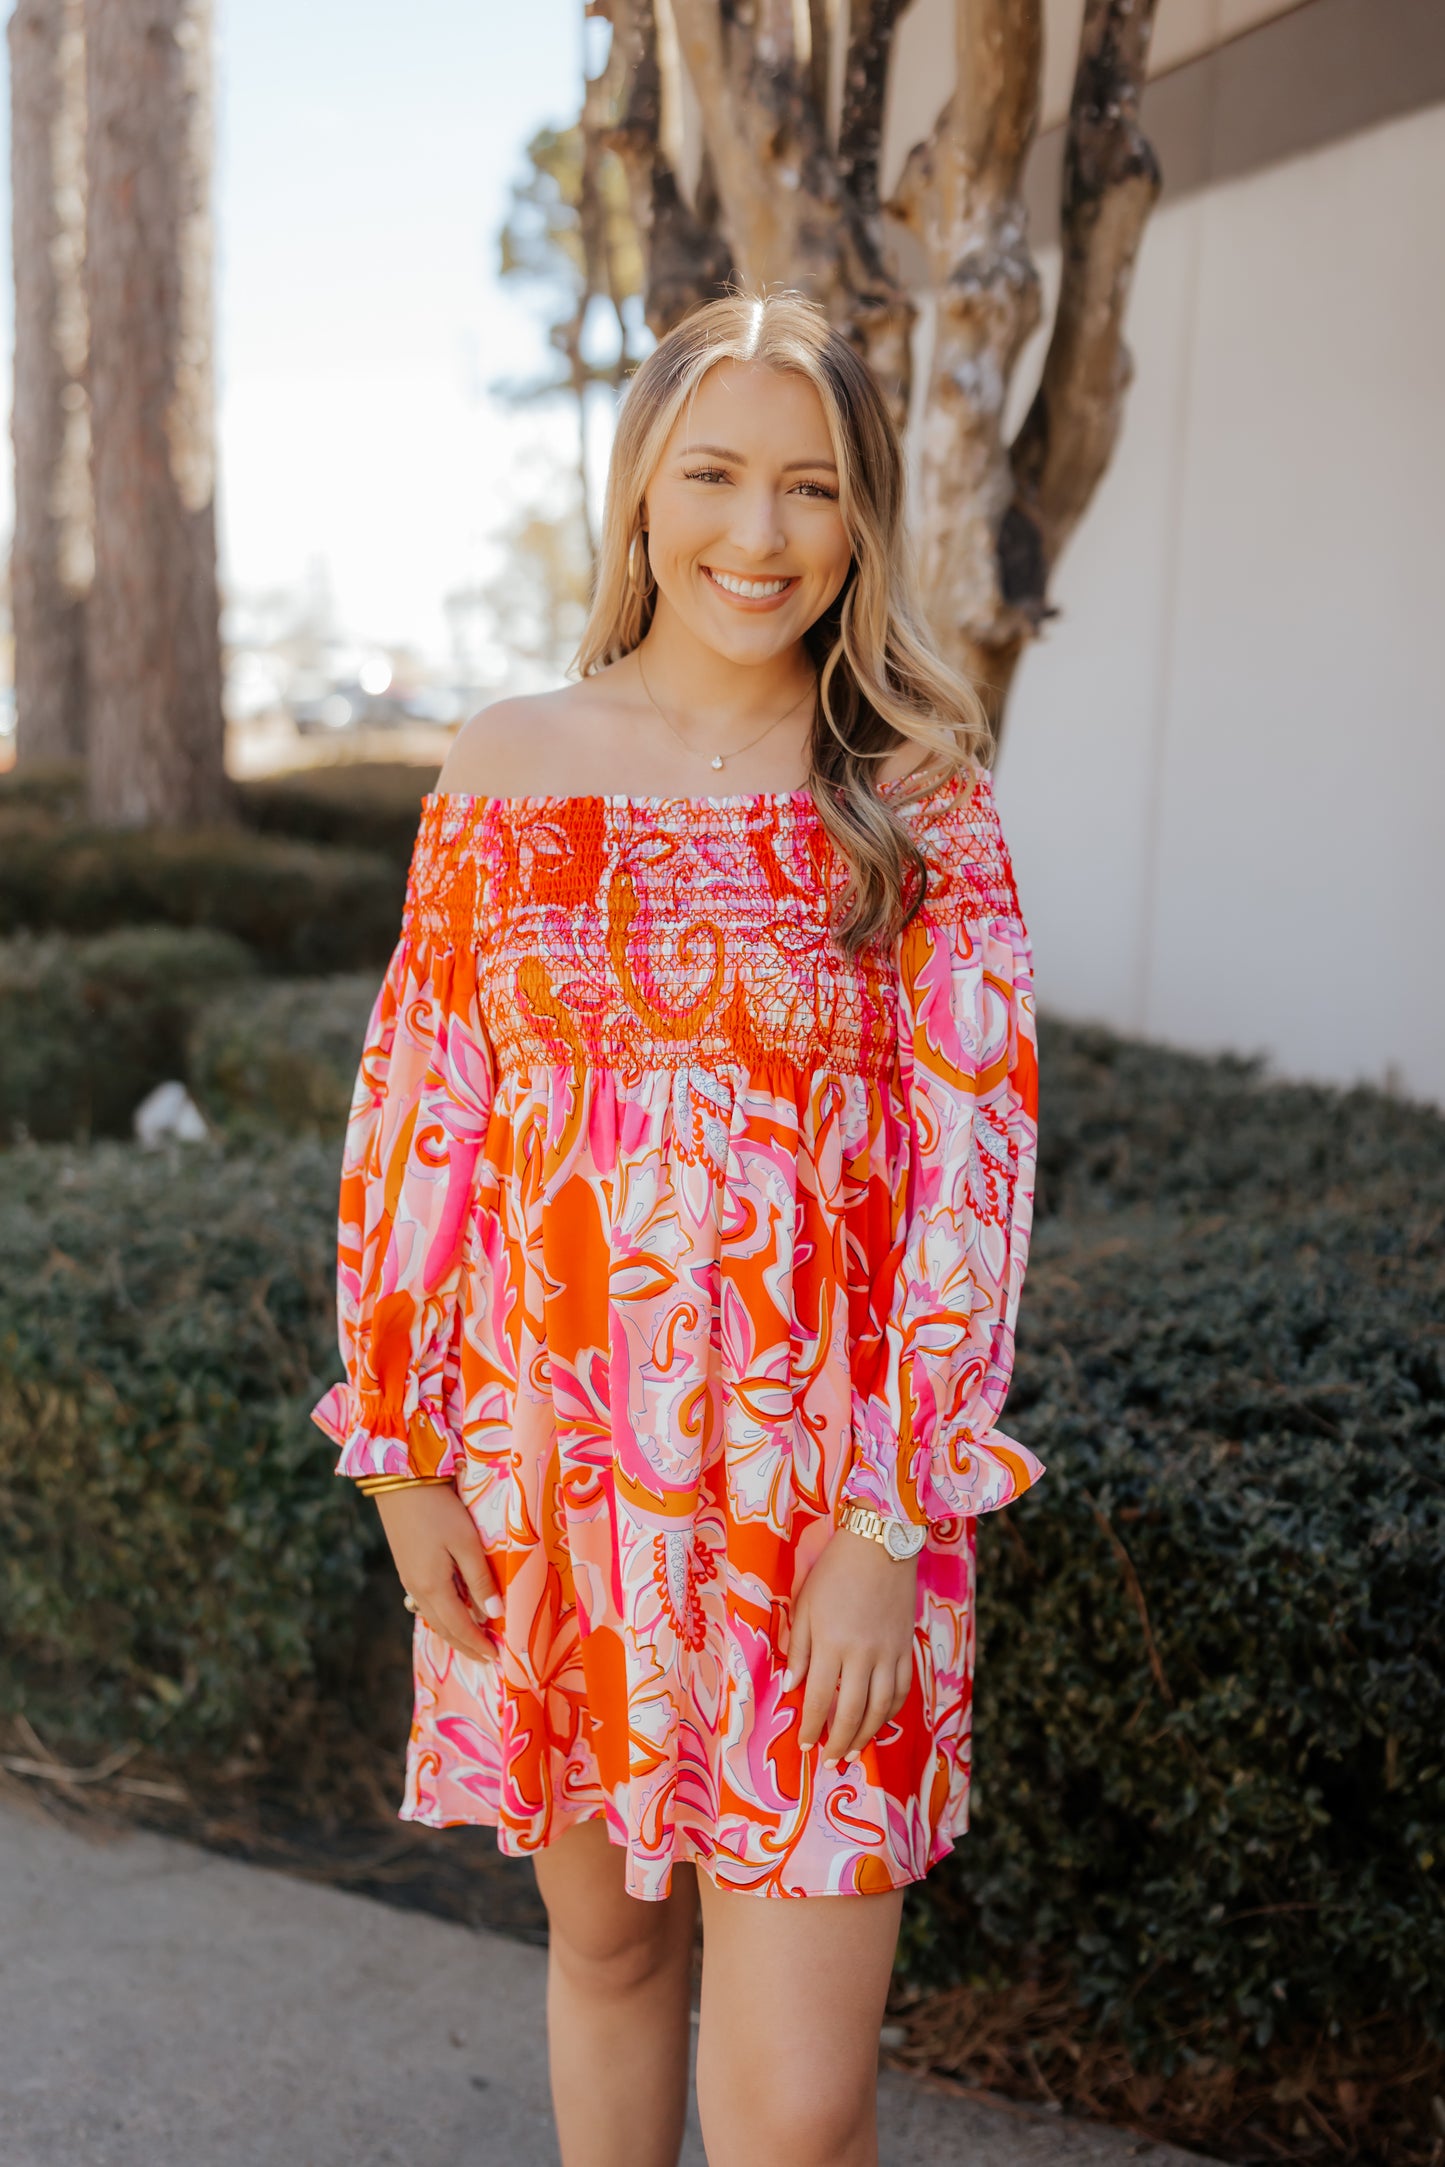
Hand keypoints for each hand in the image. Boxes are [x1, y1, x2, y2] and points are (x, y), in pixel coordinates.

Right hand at [375, 1484, 501, 1665]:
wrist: (400, 1483)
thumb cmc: (439, 1510)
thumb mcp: (466, 1542)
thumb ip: (480, 1579)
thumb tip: (494, 1614)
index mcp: (433, 1587)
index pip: (460, 1626)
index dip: (478, 1644)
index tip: (497, 1658)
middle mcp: (418, 1590)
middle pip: (445, 1628)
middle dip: (466, 1646)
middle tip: (487, 1659)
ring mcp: (409, 1579)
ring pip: (434, 1618)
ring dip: (454, 1634)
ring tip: (472, 1643)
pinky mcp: (407, 1568)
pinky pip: (427, 1604)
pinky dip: (443, 1617)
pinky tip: (452, 1614)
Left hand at [783, 1527, 917, 1767]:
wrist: (880, 1544)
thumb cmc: (834, 1571)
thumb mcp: (805, 1605)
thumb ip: (799, 1649)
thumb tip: (791, 1687)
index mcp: (831, 1643)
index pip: (819, 1698)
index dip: (812, 1726)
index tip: (805, 1744)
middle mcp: (862, 1654)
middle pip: (852, 1710)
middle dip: (839, 1741)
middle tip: (830, 1761)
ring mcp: (889, 1653)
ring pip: (881, 1707)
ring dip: (867, 1734)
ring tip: (854, 1751)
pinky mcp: (906, 1647)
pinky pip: (902, 1688)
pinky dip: (891, 1711)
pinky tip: (880, 1721)